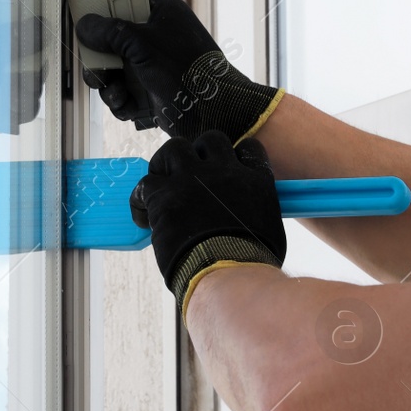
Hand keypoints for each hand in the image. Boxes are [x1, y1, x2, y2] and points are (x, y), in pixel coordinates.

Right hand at [75, 0, 282, 140]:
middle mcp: (157, 37)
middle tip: (94, 68)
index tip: (88, 11)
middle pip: (113, 38)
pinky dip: (121, 102)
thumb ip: (110, 31)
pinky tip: (126, 107)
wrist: (214, 111)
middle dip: (99, 57)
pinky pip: (125, 93)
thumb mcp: (143, 43)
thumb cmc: (186, 68)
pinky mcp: (152, 92)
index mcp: (162, 13)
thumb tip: (83, 24)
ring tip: (115, 93)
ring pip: (115, 69)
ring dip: (108, 84)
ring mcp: (154, 66)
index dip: (107, 0)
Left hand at [129, 130, 286, 315]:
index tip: (227, 171)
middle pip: (210, 140)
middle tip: (191, 175)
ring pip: (174, 148)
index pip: (247, 149)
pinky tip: (144, 216)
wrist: (227, 270)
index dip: (235, 157)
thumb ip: (256, 213)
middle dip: (200, 154)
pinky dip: (141, 199)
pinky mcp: (165, 193)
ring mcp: (193, 178)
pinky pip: (145, 182)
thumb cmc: (251, 262)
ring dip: (166, 164)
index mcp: (253, 180)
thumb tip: (250, 221)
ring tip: (163, 184)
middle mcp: (224, 170)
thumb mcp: (269, 231)